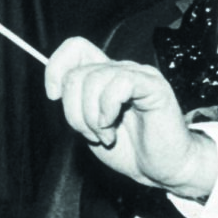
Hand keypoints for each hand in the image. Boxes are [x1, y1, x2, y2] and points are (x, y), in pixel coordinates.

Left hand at [45, 37, 216, 198]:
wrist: (162, 169)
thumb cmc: (130, 150)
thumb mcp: (88, 126)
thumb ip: (75, 104)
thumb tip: (56, 88)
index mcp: (106, 76)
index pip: (76, 48)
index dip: (55, 68)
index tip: (55, 96)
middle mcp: (122, 70)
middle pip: (76, 73)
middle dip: (73, 111)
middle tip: (92, 133)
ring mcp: (139, 76)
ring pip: (93, 79)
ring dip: (90, 117)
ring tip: (105, 135)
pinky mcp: (154, 86)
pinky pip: (119, 84)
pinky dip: (107, 110)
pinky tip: (113, 126)